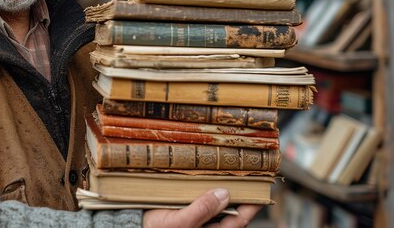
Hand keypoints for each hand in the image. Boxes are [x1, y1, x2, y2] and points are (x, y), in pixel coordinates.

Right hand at [142, 188, 262, 227]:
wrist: (132, 223)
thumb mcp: (180, 222)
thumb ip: (202, 209)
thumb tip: (223, 194)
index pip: (238, 221)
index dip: (252, 205)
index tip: (263, 191)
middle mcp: (206, 227)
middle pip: (230, 211)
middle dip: (239, 195)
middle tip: (250, 177)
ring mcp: (198, 218)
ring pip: (217, 204)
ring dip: (223, 189)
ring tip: (232, 174)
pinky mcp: (187, 209)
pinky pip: (203, 199)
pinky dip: (208, 188)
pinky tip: (209, 177)